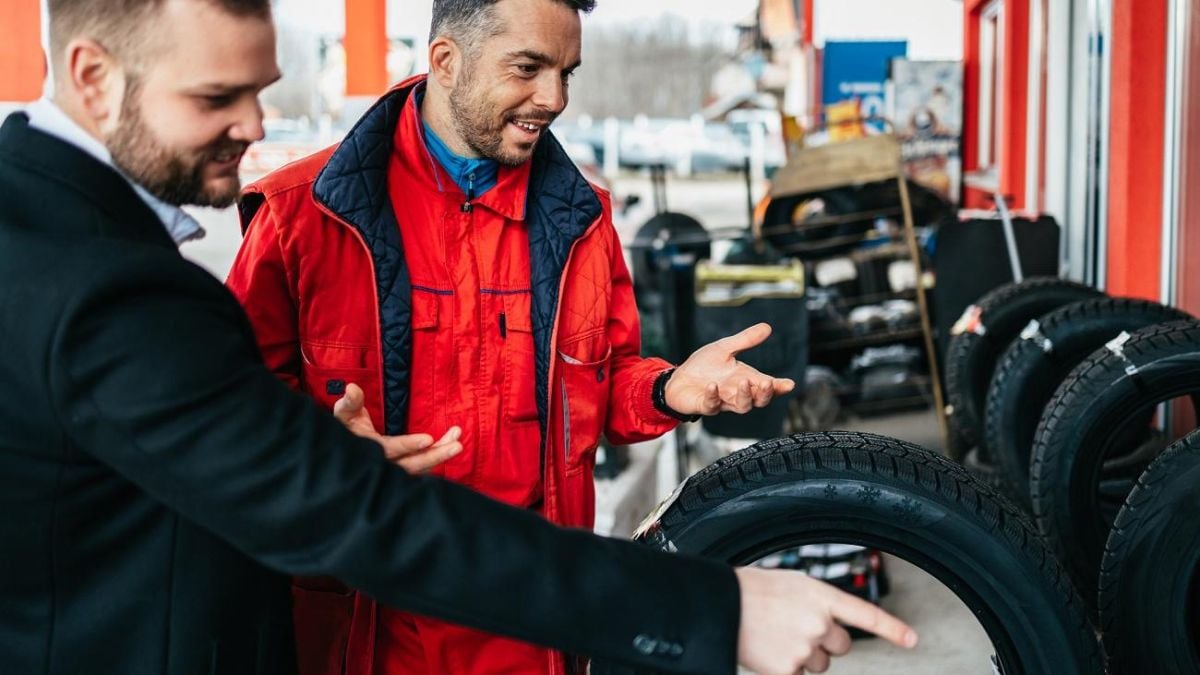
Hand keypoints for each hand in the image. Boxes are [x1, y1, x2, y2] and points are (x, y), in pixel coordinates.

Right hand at [333, 383, 462, 472]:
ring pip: (420, 468)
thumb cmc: (345, 430)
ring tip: (458, 440)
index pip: (389, 450)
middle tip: (457, 445)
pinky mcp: (404, 471)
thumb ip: (350, 402)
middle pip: (411, 466)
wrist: (345, 454)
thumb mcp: (344, 414)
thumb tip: (352, 388)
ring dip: (441, 455)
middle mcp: (382, 465)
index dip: (408, 445)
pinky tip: (451, 445)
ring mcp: (394, 471)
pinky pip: (423, 468)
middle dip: (435, 456)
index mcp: (368, 450)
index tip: (428, 439)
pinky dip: (438, 457)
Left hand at [665, 323, 795, 415]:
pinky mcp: (705, 405)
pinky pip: (712, 406)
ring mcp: (722, 401)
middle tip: (768, 383)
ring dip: (744, 396)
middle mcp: (737, 393)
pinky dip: (713, 397)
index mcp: (745, 379)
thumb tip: (767, 327)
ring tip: (743, 382)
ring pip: (741, 406)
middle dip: (765, 393)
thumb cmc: (703, 367)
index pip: (767, 386)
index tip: (789, 384)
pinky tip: (713, 386)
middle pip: (759, 400)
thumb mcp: (724, 348)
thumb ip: (745, 340)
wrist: (678, 379)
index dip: (779, 387)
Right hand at [735, 567, 916, 673]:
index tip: (912, 640)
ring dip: (803, 657)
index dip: (892, 629)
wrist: (720, 604)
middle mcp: (819, 622)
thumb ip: (815, 603)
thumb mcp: (791, 585)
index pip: (866, 614)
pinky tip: (768, 654)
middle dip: (825, 643)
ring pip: (819, 664)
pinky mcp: (788, 670)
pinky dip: (784, 670)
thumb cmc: (750, 591)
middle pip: (841, 645)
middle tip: (797, 632)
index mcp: (821, 595)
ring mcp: (805, 648)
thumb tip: (827, 624)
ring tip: (775, 638)